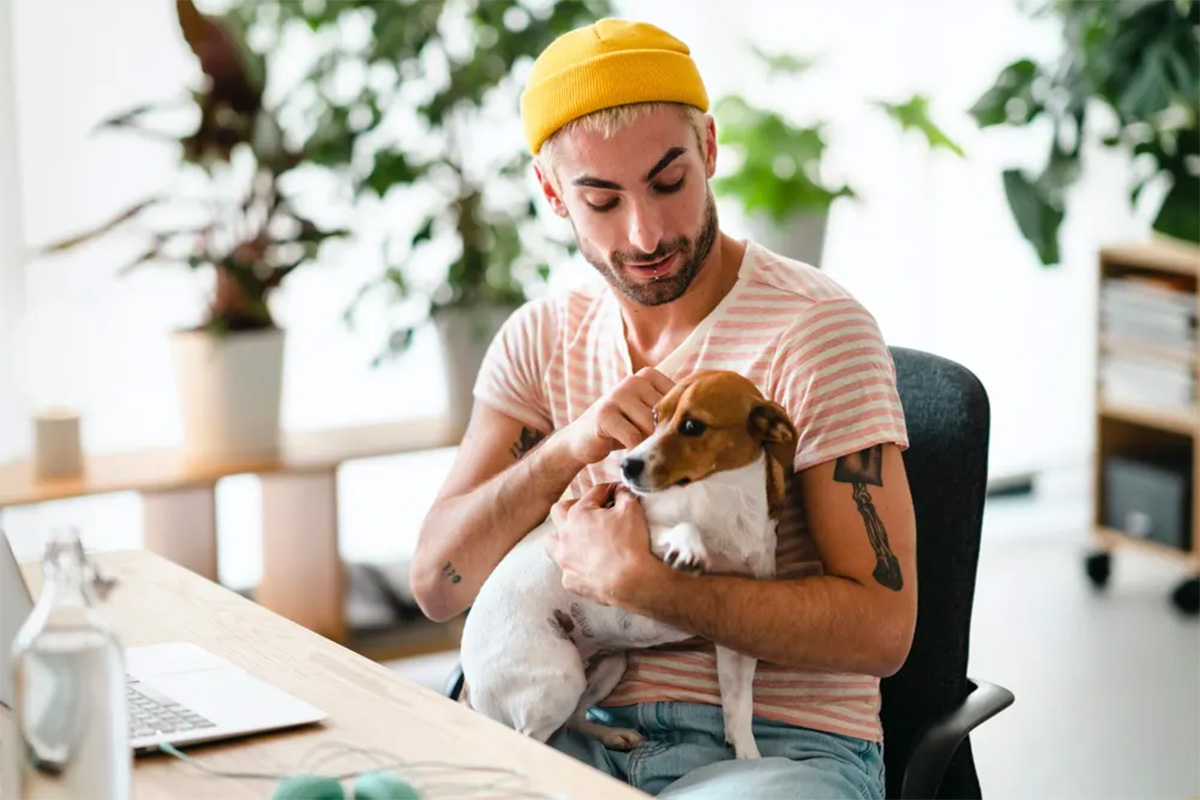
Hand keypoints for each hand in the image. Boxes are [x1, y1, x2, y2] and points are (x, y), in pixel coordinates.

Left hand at [547, 483, 658, 605]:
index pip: (592, 494)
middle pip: (559, 512)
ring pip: (551, 542)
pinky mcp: (569, 580)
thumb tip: (620, 490)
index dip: (607, 491)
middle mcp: (565, 535)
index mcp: (578, 514)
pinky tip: (589, 565)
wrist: (632, 582)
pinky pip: (566, 569)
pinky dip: (576, 565)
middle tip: (590, 512)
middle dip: (573, 507)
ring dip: (562, 537)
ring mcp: (564, 560)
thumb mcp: (632, 510)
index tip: (615, 493)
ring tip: (579, 539)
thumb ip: (623, 494)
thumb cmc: (631, 544)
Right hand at [561, 368, 673, 465]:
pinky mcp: (605, 413)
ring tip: (648, 458)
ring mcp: (618, 394)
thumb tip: (707, 421)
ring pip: (651, 426)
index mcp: (649, 375)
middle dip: (666, 438)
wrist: (582, 439)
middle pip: (666, 414)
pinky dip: (636, 452)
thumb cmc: (622, 429)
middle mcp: (634, 380)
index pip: (679, 400)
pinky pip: (633, 438)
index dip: (680, 424)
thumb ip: (669, 410)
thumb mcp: (647, 413)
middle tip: (664, 456)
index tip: (680, 441)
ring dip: (651, 446)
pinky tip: (633, 458)